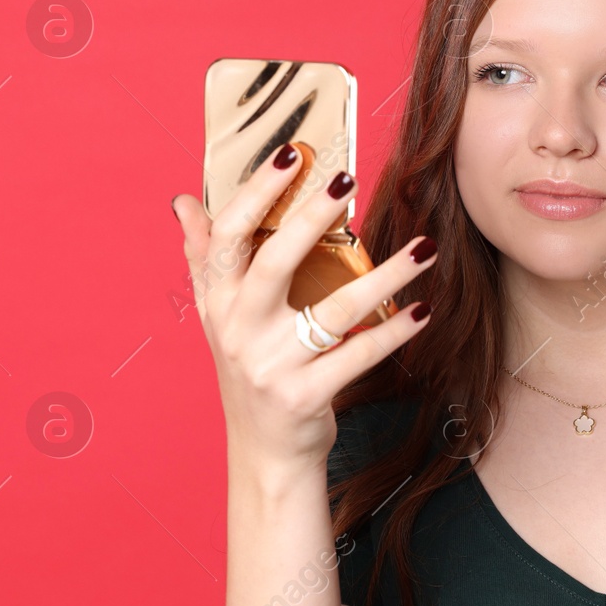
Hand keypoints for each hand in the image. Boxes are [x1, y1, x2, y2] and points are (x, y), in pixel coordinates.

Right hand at [171, 143, 437, 472]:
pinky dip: (394, 333)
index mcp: (219, 302)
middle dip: (311, 216)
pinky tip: (422, 310)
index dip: (256, 192)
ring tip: (422, 249)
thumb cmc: (249, 370)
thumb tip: (182, 203)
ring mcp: (271, 366)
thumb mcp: (220, 317)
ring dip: (384, 277)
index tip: (291, 153)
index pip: (228, 235)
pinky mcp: (306, 397)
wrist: (265, 452)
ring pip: (334, 310)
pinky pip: (358, 356)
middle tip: (348, 180)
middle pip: (274, 261)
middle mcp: (239, 330)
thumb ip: (204, 258)